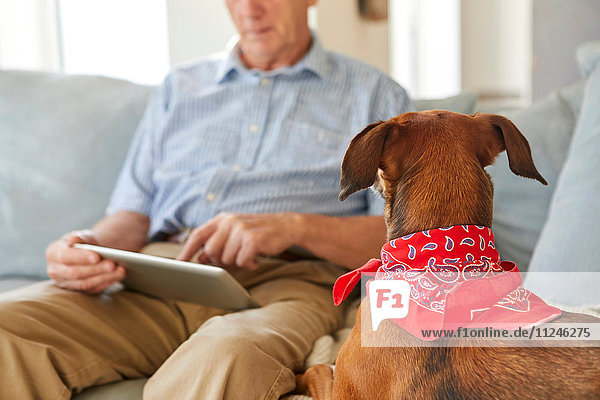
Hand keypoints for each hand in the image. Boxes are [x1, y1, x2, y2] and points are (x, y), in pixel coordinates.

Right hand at [46, 230, 125, 293]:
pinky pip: (92, 289)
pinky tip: (118, 276)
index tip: (97, 257)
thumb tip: (75, 239)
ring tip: (120, 270)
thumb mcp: (82, 236)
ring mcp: (65, 283)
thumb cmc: (83, 242)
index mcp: (53, 253)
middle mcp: (55, 270)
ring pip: (85, 284)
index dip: (81, 257)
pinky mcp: (77, 290)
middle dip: (96, 269)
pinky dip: (107, 283)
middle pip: (75, 273)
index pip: (65, 257)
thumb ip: (79, 236)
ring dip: (104, 277)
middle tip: (113, 264)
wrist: (87, 253)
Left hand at [177, 212, 303, 269]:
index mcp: (223, 219)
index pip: (198, 234)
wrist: (287, 226)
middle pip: (210, 251)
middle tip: (234, 260)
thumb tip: (200, 259)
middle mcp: (230, 222)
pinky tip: (255, 261)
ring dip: (237, 263)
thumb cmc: (259, 233)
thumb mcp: (236, 233)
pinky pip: (241, 261)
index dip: (187, 250)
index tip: (179, 263)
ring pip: (226, 259)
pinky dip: (248, 265)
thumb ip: (218, 243)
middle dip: (220, 261)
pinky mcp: (252, 239)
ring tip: (248, 258)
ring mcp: (241, 229)